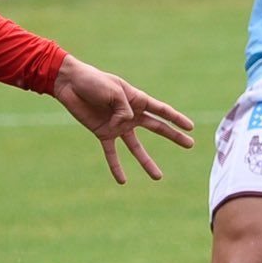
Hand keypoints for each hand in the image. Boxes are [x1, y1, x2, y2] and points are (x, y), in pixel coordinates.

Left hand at [52, 55, 194, 183]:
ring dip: (147, 161)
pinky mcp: (103, 133)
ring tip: (158, 177)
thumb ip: (123, 110)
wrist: (70, 84)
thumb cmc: (93, 82)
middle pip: (157, 128)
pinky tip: (122, 181)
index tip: (191, 128)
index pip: (162, 111)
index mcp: (136, 99)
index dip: (177, 119)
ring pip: (136, 147)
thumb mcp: (113, 91)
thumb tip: (125, 125)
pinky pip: (112, 153)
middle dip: (174, 136)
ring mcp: (118, 125)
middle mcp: (130, 114)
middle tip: (190, 144)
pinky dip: (116, 167)